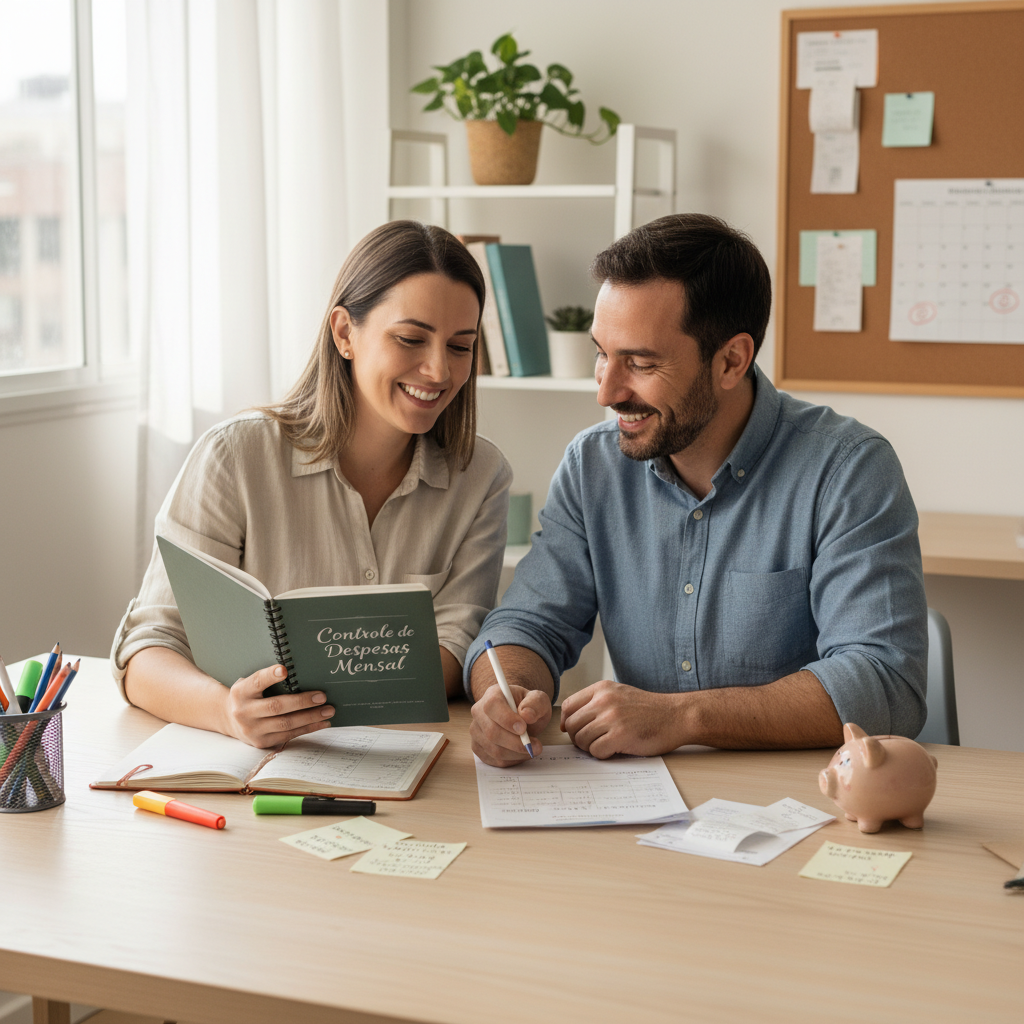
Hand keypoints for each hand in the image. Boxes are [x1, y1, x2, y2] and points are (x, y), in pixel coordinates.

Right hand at [223, 664, 334, 747]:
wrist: (231, 719)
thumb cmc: (250, 695)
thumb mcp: (250, 684)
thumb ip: (267, 680)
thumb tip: (302, 673)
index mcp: (241, 692)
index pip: (256, 682)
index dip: (270, 676)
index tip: (285, 670)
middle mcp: (243, 712)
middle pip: (276, 706)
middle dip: (302, 701)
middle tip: (322, 696)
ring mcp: (252, 729)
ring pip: (285, 724)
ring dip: (310, 717)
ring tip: (329, 710)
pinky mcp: (262, 742)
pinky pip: (289, 735)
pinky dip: (308, 728)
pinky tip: (322, 722)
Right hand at [470, 683, 551, 766]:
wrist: (521, 716)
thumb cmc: (528, 707)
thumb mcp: (539, 700)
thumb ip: (536, 703)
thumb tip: (527, 715)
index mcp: (493, 694)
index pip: (492, 706)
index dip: (507, 719)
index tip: (523, 728)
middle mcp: (479, 711)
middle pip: (491, 732)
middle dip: (516, 743)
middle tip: (536, 746)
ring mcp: (476, 730)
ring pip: (493, 749)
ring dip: (516, 754)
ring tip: (531, 749)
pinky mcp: (477, 746)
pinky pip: (493, 760)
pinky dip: (511, 760)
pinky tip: (520, 753)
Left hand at [560, 680, 683, 758]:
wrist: (677, 716)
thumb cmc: (649, 709)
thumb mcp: (620, 694)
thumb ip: (596, 703)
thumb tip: (568, 722)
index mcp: (602, 688)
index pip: (569, 705)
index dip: (567, 721)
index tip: (574, 730)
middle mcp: (604, 700)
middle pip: (572, 725)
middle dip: (578, 738)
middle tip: (592, 742)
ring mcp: (612, 717)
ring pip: (581, 739)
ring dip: (590, 747)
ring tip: (605, 745)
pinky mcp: (620, 735)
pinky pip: (596, 751)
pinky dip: (602, 755)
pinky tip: (615, 750)